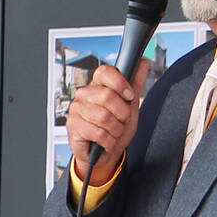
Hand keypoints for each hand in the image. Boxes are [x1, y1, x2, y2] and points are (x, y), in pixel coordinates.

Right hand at [65, 61, 150, 185]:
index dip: (120, 84)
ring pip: (104, 117)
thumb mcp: (129, 105)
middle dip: (121, 114)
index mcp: (97, 85)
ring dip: (115, 130)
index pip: (105, 72)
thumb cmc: (115, 128)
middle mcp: (84, 94)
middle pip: (107, 96)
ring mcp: (77, 109)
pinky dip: (108, 141)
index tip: (129, 96)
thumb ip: (135, 84)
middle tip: (120, 120)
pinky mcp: (73, 126)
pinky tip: (106, 141)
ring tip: (113, 132)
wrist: (105, 152)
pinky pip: (98, 132)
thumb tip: (142, 63)